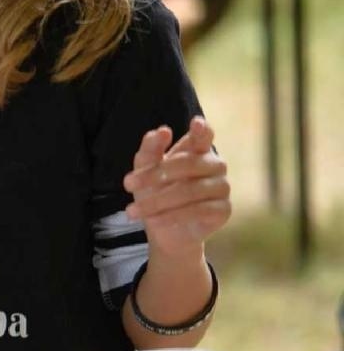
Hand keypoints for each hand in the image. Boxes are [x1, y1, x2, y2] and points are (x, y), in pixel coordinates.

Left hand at [122, 117, 230, 256]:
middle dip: (154, 174)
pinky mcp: (223, 209)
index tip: (196, 122)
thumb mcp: (145, 169)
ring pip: (190, 190)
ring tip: (132, 211)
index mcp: (198, 150)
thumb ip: (151, 149)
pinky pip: (198, 211)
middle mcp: (215, 165)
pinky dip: (172, 216)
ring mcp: (222, 187)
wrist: (164, 228)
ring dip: (157, 201)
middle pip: (188, 164)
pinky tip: (154, 222)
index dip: (202, 129)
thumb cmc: (156, 191)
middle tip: (127, 184)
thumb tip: (163, 130)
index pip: (204, 136)